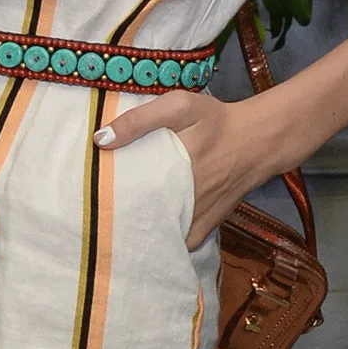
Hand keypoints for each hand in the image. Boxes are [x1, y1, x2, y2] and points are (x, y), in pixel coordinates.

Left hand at [97, 90, 290, 249]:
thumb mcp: (179, 107)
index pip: (130, 197)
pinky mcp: (209, 225)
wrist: (259, 140)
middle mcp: (186, 203)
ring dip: (141, 232)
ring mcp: (198, 219)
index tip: (87, 201)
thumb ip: (140, 120)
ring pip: (161, 235)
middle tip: (96, 214)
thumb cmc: (216, 121)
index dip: (106, 202)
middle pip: (142, 221)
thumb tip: (101, 140)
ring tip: (115, 225)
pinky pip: (182, 241)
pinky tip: (149, 232)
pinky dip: (166, 240)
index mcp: (174, 173)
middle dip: (119, 221)